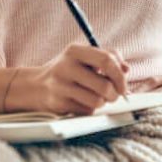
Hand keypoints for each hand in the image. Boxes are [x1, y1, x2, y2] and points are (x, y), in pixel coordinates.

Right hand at [12, 44, 129, 115]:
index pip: (107, 60)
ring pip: (97, 101)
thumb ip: (108, 57)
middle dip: (115, 94)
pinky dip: (90, 109)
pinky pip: (86, 110)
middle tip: (114, 95)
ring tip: (98, 98)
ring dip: (103, 102)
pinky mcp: (58, 103)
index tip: (123, 85)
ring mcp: (61, 85)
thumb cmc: (68, 70)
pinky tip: (82, 102)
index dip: (120, 75)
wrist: (35, 86)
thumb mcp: (84, 56)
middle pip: (104, 85)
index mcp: (75, 50)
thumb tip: (126, 69)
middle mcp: (66, 66)